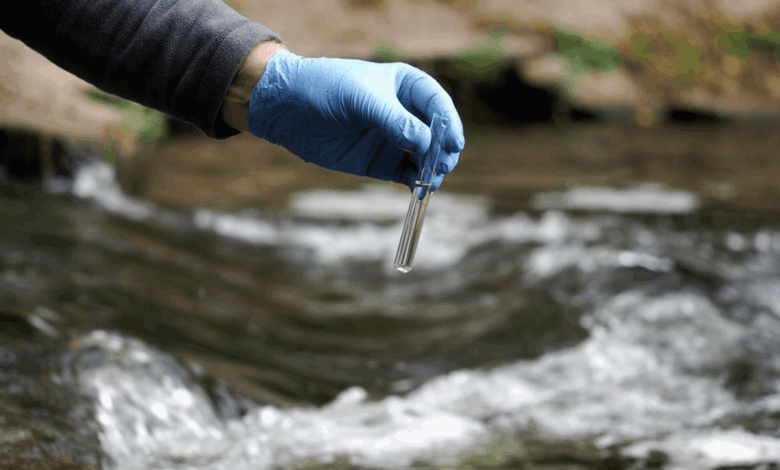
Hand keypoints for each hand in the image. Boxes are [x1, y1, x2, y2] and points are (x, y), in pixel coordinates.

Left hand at [246, 49, 464, 190]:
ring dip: (432, 170)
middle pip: (436, 134)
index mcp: (404, 86)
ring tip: (430, 181)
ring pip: (425, 158)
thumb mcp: (360, 98)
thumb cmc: (324, 88)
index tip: (453, 143)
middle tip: (442, 165)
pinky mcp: (380, 162)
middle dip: (443, 151)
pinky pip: (406, 174)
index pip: (437, 104)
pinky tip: (418, 189)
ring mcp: (393, 139)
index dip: (448, 123)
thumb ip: (393, 120)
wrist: (286, 109)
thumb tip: (426, 143)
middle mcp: (404, 113)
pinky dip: (415, 182)